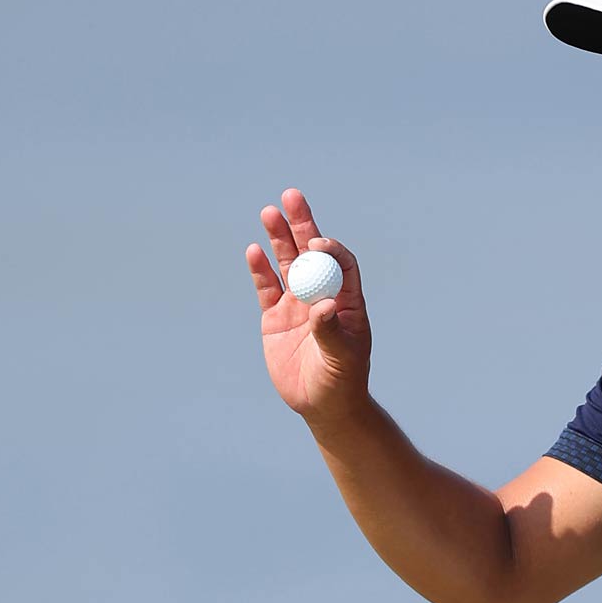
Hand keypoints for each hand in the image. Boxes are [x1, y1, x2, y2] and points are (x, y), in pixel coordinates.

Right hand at [245, 188, 370, 421]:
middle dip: (302, 224)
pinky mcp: (275, 317)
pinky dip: (260, 270)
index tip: (317, 243)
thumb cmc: (343, 382)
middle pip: (311, 252)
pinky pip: (266, 288)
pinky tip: (254, 250)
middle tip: (291, 197)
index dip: (330, 249)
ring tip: (269, 212)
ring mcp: (298, 304)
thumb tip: (324, 307)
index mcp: (347, 301)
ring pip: (287, 264)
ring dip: (279, 238)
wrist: (322, 405)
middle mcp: (322, 295)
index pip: (341, 264)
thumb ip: (330, 331)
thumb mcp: (341, 358)